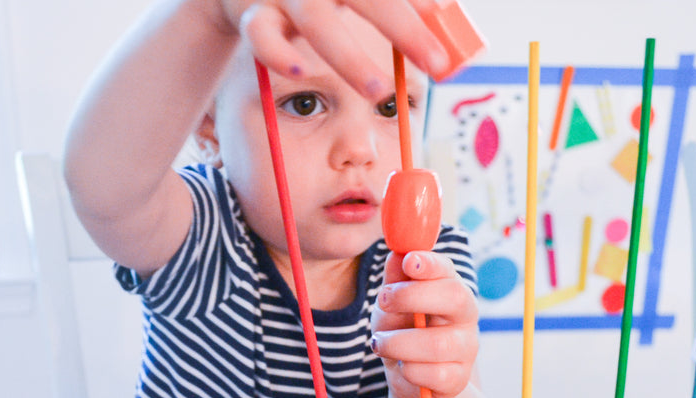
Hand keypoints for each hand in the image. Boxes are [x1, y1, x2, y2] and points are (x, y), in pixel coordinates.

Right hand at [217, 0, 451, 99]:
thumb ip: (393, 5)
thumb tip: (444, 16)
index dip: (420, 6)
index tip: (447, 28)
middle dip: (403, 28)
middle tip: (436, 64)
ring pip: (315, 20)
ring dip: (348, 57)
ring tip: (377, 91)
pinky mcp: (247, 12)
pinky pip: (259, 34)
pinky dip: (278, 53)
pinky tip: (299, 72)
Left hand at [370, 250, 479, 397]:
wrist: (410, 377)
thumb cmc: (402, 332)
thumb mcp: (390, 305)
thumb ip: (394, 281)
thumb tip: (397, 254)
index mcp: (450, 289)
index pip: (448, 270)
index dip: (431, 264)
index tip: (409, 261)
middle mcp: (465, 315)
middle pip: (455, 297)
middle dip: (413, 296)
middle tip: (383, 301)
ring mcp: (466, 348)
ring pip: (437, 343)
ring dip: (398, 342)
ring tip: (379, 343)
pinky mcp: (458, 379)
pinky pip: (433, 374)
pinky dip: (408, 370)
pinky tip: (401, 367)